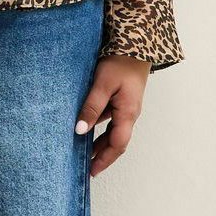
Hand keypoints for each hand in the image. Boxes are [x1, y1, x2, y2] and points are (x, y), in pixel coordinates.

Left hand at [74, 55, 150, 177]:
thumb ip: (91, 107)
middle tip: (86, 166)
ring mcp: (127, 106)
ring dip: (100, 142)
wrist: (136, 43)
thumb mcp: (103, 84)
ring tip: (83, 150)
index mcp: (128, 113)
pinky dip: (100, 126)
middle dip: (102, 155)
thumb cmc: (120, 62)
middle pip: (116, 141)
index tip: (92, 171)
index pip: (117, 145)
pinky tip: (87, 125)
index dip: (104, 159)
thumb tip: (80, 130)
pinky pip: (111, 118)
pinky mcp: (122, 98)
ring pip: (113, 130)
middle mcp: (130, 113)